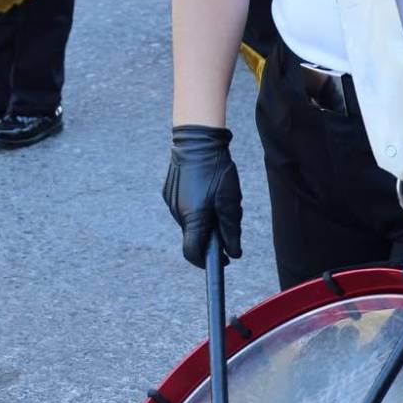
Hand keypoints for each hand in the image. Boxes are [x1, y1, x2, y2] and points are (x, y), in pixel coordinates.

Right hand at [164, 124, 242, 267]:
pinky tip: (205, 189)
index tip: (222, 261)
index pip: (193, 253)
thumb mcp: (230, 200)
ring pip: (190, 222)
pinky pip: (184, 209)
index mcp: (193, 217)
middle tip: (227, 218)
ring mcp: (171, 202)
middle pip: (194, 237)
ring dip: (204, 219)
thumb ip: (231, 229)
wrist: (196, 140)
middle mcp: (178, 213)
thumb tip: (233, 253)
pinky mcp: (169, 192)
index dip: (207, 262)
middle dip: (211, 235)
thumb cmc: (216, 169)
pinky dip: (196, 207)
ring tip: (217, 198)